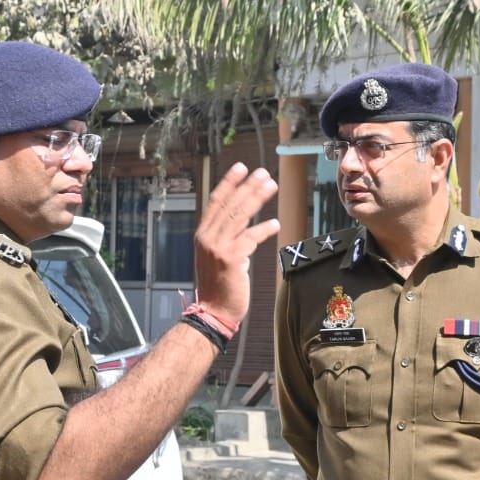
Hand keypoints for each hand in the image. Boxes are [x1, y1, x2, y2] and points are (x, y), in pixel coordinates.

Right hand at [191, 163, 279, 324]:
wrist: (213, 311)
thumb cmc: (218, 286)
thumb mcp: (216, 256)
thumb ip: (226, 237)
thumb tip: (243, 220)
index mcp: (203, 235)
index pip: (216, 202)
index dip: (229, 183)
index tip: (241, 168)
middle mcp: (208, 238)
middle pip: (230, 205)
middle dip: (247, 186)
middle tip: (263, 173)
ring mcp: (218, 248)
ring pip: (240, 216)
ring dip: (257, 198)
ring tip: (270, 186)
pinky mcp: (231, 259)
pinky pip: (250, 238)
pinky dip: (263, 229)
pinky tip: (275, 224)